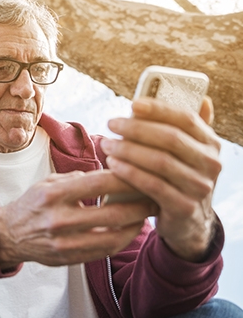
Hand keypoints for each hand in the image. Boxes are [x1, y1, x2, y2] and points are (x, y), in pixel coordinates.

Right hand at [0, 170, 153, 269]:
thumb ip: (78, 178)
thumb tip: (110, 170)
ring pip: (114, 236)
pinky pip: (105, 251)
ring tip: (148, 212)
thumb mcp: (49, 182)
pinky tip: (131, 228)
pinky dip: (123, 239)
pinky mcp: (69, 259)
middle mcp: (59, 220)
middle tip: (157, 194)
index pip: (99, 183)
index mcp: (53, 194)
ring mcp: (64, 243)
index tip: (144, 170)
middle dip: (140, 204)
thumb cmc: (33, 204)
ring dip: (136, 224)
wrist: (10, 235)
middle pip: (113, 213)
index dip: (127, 176)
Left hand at [101, 97, 220, 261]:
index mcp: (210, 143)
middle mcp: (211, 163)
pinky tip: (113, 165)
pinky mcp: (184, 206)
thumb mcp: (186, 152)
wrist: (187, 221)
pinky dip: (130, 172)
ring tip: (106, 144)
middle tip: (111, 123)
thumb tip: (200, 97)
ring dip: (128, 150)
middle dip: (136, 129)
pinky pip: (153, 185)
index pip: (186, 118)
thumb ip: (187, 128)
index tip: (132, 104)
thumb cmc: (177, 177)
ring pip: (160, 161)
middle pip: (170, 138)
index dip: (159, 109)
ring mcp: (199, 186)